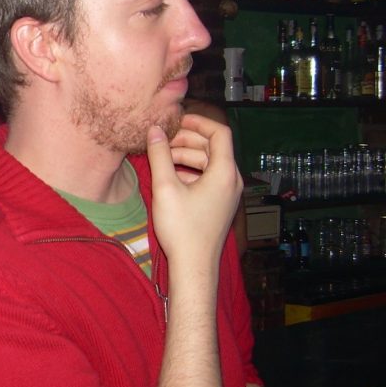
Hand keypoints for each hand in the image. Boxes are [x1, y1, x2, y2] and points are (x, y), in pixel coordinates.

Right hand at [146, 114, 241, 270]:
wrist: (194, 266)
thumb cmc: (182, 228)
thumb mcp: (165, 188)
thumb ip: (159, 155)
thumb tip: (154, 130)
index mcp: (224, 172)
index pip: (219, 133)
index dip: (198, 122)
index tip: (176, 120)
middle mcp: (231, 180)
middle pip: (212, 147)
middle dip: (186, 140)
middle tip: (161, 139)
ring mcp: (227, 194)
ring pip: (208, 163)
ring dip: (185, 156)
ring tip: (160, 158)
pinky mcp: (219, 204)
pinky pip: (207, 177)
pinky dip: (189, 171)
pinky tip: (169, 177)